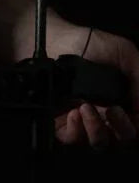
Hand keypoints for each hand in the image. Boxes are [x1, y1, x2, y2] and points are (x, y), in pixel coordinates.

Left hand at [45, 17, 138, 146]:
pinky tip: (73, 112)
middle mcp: (105, 113)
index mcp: (123, 99)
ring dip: (97, 129)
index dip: (137, 122)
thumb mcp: (125, 53)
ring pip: (99, 142)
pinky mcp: (59, 123)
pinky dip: (76, 130)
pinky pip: (72, 139)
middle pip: (122, 138)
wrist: (53, 40)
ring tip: (86, 107)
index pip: (136, 123)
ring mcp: (82, 120)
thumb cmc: (89, 43)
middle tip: (112, 109)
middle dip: (122, 127)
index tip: (132, 109)